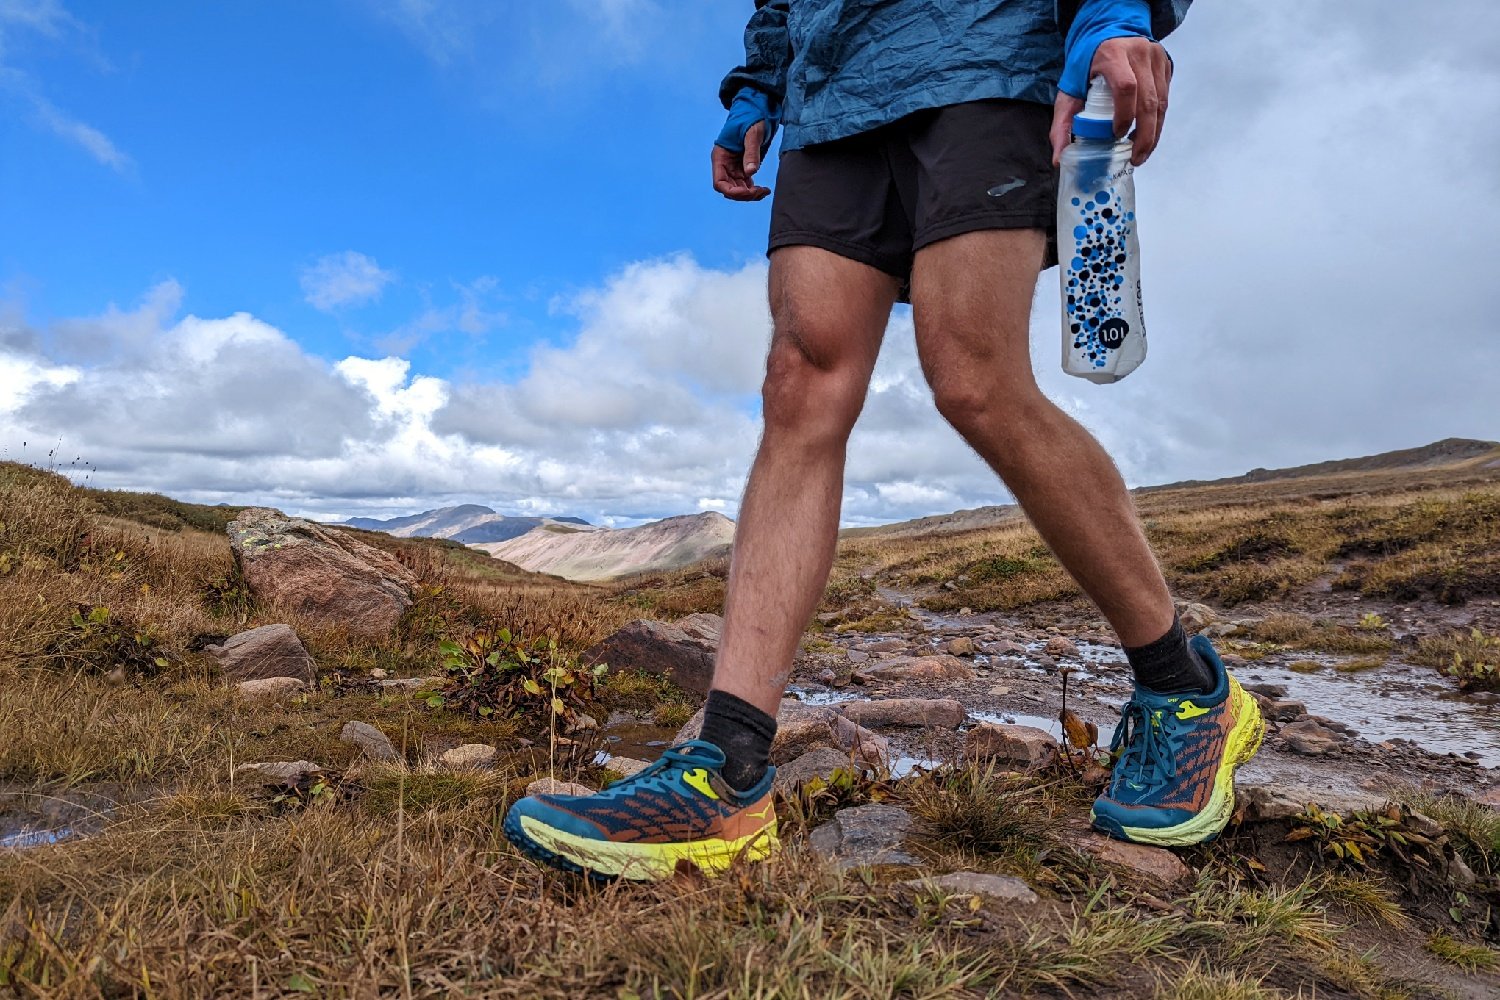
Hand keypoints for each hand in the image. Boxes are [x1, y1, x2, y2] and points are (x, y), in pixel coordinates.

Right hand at [712, 121, 770, 200]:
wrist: (757, 110)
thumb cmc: (751, 118)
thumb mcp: (752, 134)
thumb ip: (751, 153)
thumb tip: (751, 172)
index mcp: (720, 157)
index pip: (719, 183)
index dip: (732, 191)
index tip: (748, 191)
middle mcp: (724, 164)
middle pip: (729, 189)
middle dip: (744, 194)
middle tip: (761, 191)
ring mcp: (733, 167)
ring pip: (738, 189)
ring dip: (750, 194)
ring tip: (765, 191)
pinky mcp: (743, 167)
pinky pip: (746, 184)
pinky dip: (754, 190)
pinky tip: (764, 189)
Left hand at [1050, 36, 1172, 166]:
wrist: (1108, 31)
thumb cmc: (1086, 65)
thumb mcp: (1069, 91)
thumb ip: (1062, 124)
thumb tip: (1058, 159)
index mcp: (1112, 55)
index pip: (1126, 87)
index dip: (1124, 115)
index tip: (1117, 135)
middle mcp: (1139, 54)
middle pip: (1148, 100)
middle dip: (1144, 135)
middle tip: (1136, 158)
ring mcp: (1155, 58)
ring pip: (1161, 102)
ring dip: (1154, 132)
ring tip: (1142, 153)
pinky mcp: (1165, 65)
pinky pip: (1165, 98)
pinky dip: (1157, 120)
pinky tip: (1147, 134)